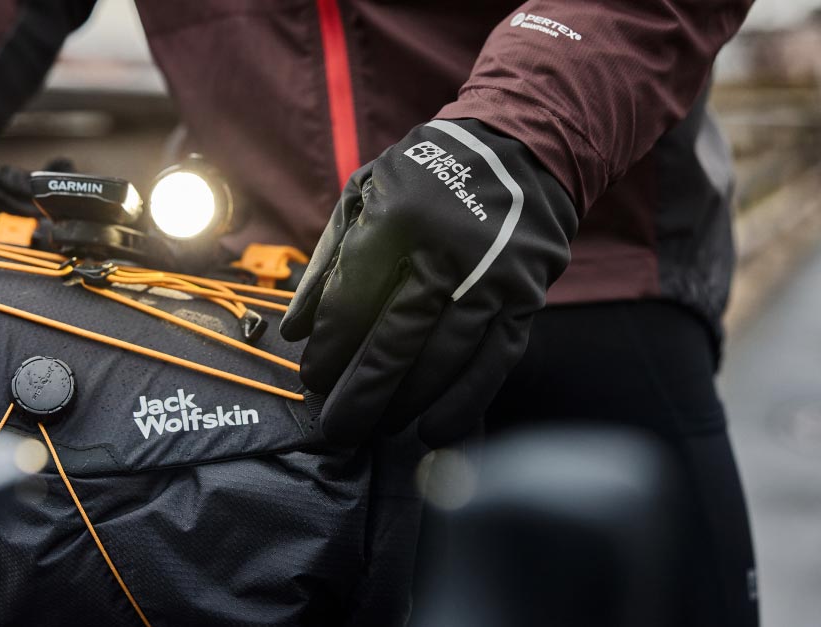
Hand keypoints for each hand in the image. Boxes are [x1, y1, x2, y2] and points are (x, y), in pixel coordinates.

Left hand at [280, 119, 577, 446]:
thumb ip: (328, 260)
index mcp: (396, 218)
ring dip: (406, 403)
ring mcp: (492, 276)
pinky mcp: (525, 296)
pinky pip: (494, 361)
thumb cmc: (425, 176)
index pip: (352, 301)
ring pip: (444, 358)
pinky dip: (465, 401)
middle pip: (395, 340)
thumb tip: (295, 332)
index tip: (313, 379)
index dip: (329, 349)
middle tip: (337, 429)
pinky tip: (435, 428)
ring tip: (377, 428)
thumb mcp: (364, 194)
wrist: (519, 149)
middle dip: (362, 393)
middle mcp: (446, 250)